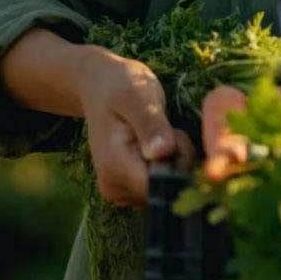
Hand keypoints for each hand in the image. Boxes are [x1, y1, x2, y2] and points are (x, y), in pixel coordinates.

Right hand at [77, 49, 196, 206]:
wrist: (100, 88)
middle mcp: (114, 188)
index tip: (174, 132)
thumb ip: (150, 124)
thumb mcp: (137, 95)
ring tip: (162, 135)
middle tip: (169, 129)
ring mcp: (120, 193)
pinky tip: (160, 147)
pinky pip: (162, 188)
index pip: (163, 184)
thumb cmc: (121, 85)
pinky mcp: (129, 191)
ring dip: (176, 164)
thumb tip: (162, 153)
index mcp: (114, 166)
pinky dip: (170, 168)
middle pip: (167, 190)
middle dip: (180, 161)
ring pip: (167, 190)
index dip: (179, 161)